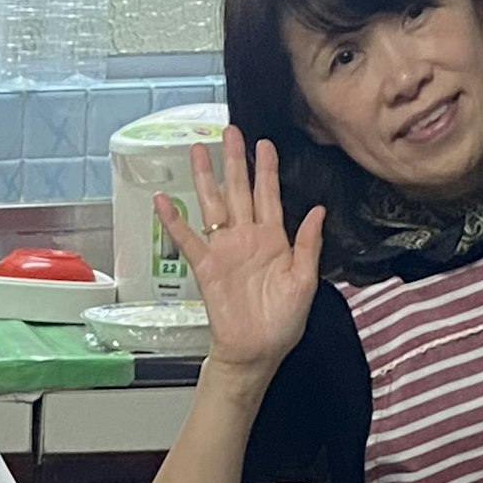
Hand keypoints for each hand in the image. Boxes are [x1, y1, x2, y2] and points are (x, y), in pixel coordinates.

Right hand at [155, 127, 328, 375]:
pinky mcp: (206, 267)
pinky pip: (187, 239)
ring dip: (205, 178)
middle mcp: (247, 238)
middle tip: (230, 132)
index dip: (266, 169)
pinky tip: (164, 201)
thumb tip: (318, 211)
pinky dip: (174, 220)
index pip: (269, 195)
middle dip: (234, 161)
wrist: (257, 351)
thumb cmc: (283, 322)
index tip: (265, 143)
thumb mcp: (306, 281)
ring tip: (197, 151)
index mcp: (274, 239)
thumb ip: (309, 244)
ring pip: (213, 205)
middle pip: (238, 190)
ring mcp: (225, 250)